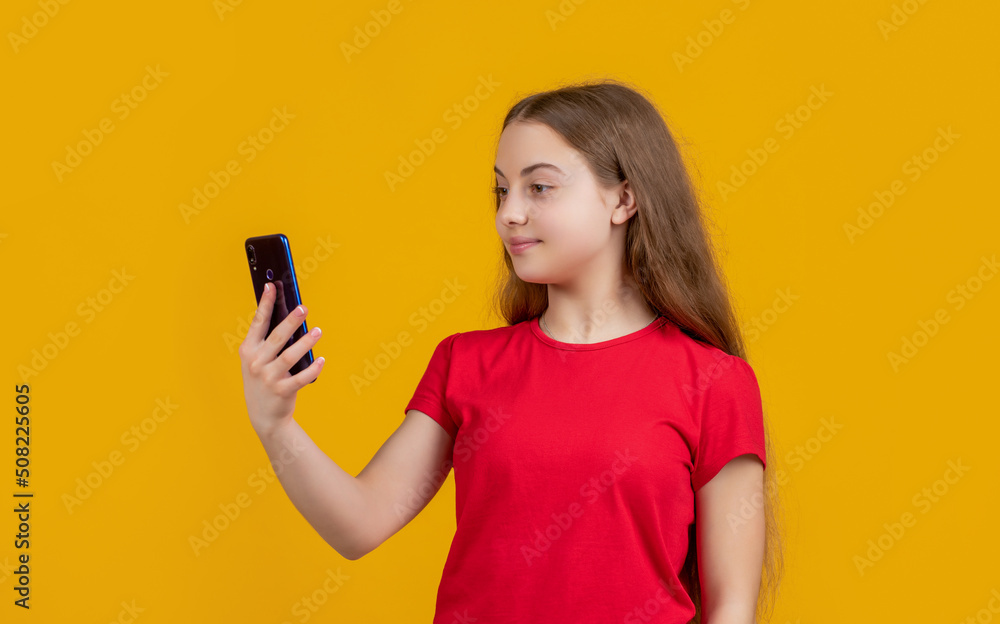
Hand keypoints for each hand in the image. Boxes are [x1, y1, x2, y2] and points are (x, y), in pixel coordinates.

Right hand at [239, 282, 323, 437]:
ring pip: (291, 355)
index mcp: (248, 351)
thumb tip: (289, 318)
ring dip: (306, 342)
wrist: (264, 416)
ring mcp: (268, 377)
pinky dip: (313, 368)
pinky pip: (301, 377)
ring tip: (318, 331)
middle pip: (277, 337)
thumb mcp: (257, 360)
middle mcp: (256, 363)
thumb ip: (267, 342)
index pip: (258, 323)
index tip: (272, 286)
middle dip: (291, 320)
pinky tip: (322, 360)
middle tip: (304, 308)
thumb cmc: (263, 381)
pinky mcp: (282, 391)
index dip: (266, 304)